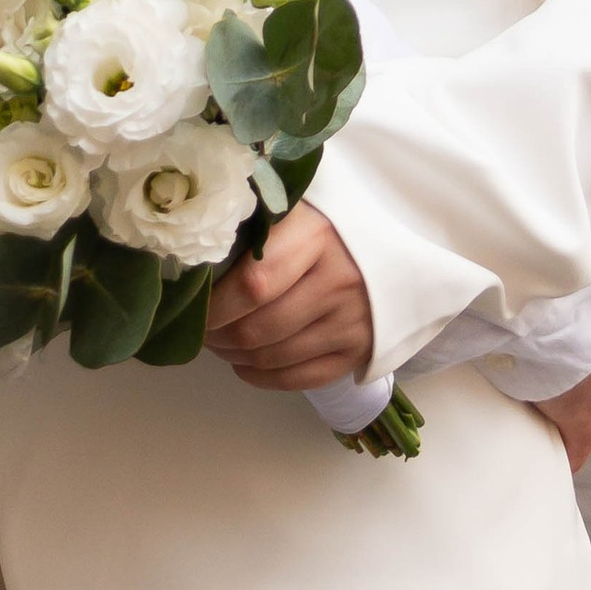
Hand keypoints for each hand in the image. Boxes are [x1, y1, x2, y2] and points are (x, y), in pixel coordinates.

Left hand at [204, 205, 374, 393]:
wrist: (395, 249)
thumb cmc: (328, 226)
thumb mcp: (295, 210)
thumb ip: (254, 229)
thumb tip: (196, 262)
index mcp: (316, 236)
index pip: (253, 283)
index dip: (215, 305)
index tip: (195, 307)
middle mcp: (337, 282)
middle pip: (259, 328)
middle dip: (218, 336)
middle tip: (202, 330)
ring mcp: (351, 322)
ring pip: (274, 357)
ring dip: (235, 356)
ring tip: (220, 343)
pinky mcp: (358, 352)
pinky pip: (299, 379)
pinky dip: (262, 377)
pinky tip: (244, 364)